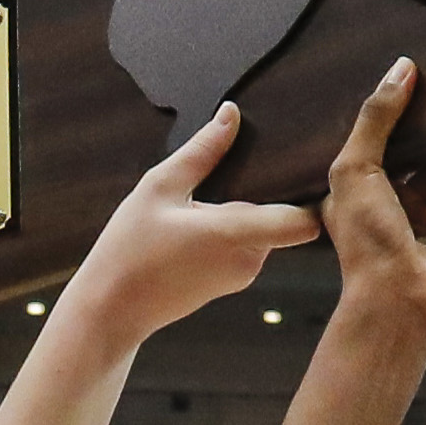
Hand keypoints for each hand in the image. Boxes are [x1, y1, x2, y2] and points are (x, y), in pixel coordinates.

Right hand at [61, 104, 318, 342]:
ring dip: (248, 208)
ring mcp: (244, 274)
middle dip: (270, 190)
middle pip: (284, 214)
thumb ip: (201, 151)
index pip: (305, 219)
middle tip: (249, 159)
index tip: (307, 164)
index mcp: (237, 233)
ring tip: (219, 185)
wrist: (112, 310)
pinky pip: (248, 243)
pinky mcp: (233, 281)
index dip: (313, 192)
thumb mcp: (158, 188)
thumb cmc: (129, 250)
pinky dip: (235, 228)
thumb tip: (231, 114)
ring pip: (265, 228)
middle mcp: (251, 258)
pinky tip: (205, 215)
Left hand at [322, 59, 425, 328]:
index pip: (369, 131)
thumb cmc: (366, 238)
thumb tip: (401, 69)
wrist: (399, 295)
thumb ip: (377, 117)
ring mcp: (413, 209)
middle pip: (408, 144)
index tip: (410, 70)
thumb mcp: (356, 168)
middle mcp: (380, 194)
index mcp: (348, 182)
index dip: (387, 104)